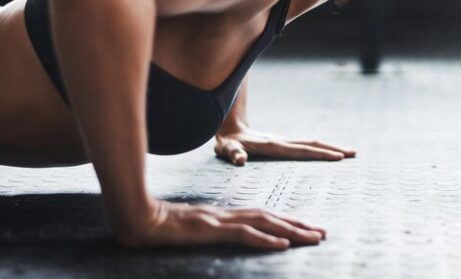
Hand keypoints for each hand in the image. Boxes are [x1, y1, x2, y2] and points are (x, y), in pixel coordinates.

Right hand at [116, 199, 325, 249]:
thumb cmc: (160, 226)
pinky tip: (282, 244)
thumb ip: (206, 231)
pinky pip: (244, 234)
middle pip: (271, 217)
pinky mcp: (211, 229)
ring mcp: (220, 221)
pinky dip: (265, 238)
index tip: (307, 228)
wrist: (138, 218)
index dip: (286, 221)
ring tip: (313, 237)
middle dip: (298, 225)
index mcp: (224, 216)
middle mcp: (227, 216)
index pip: (262, 216)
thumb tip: (217, 234)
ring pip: (264, 223)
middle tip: (323, 233)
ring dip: (291, 231)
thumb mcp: (190, 230)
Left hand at [214, 128, 356, 165]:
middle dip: (334, 149)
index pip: (301, 150)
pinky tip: (329, 153)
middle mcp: (283, 141)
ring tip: (350, 153)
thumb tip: (240, 160)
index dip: (320, 154)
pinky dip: (321, 148)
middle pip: (313, 144)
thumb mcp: (227, 150)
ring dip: (331, 147)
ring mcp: (285, 141)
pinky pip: (307, 146)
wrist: (230, 128)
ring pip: (312, 143)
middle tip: (354, 154)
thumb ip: (234, 154)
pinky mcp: (284, 144)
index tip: (338, 158)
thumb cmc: (228, 143)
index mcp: (274, 145)